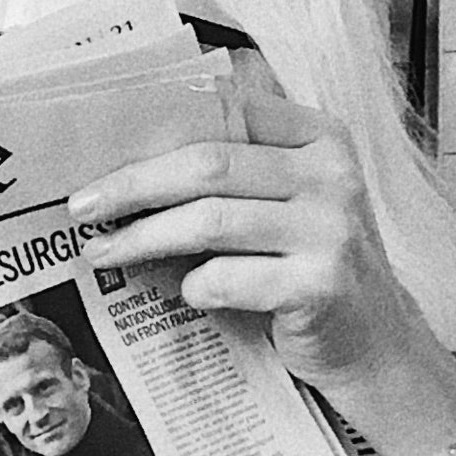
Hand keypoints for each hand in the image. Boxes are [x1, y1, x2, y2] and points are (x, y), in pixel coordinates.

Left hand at [67, 84, 447, 419]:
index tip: (99, 154)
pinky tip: (184, 293)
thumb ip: (231, 175)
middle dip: (133, 185)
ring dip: (143, 238)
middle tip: (82, 207)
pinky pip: (228, 278)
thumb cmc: (310, 268)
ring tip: (103, 251)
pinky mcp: (322, 285)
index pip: (226, 113)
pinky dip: (193, 286)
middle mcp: (331, 174)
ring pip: (210, 220)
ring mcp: (332, 230)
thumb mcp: (284, 205)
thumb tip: (126, 167)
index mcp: (319, 138)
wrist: (373, 342)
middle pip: (207, 164)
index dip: (154, 131)